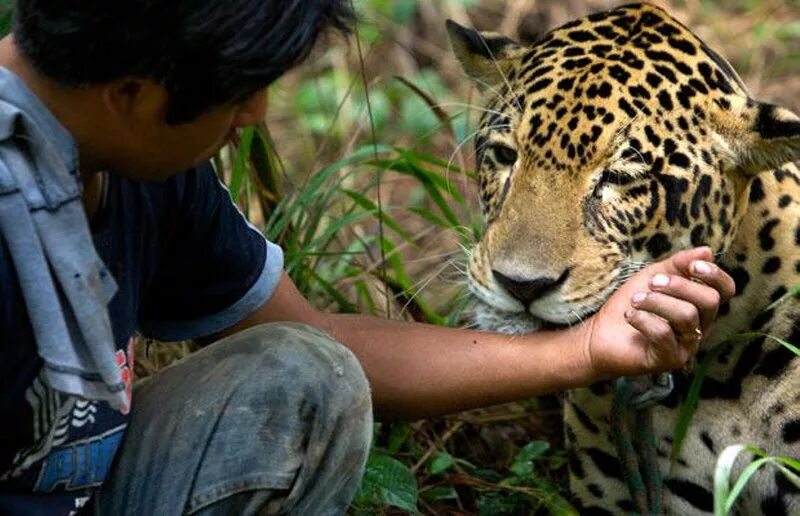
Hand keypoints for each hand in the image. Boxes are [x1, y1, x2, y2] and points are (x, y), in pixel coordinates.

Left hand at [579, 247, 735, 378]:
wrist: (600, 333)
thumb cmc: (631, 303)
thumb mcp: (653, 276)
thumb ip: (679, 264)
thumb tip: (707, 251)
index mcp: (699, 305)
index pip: (725, 290)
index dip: (715, 275)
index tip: (692, 266)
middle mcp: (700, 326)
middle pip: (710, 301)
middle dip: (680, 286)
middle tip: (652, 283)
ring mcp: (686, 345)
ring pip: (687, 316)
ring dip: (656, 302)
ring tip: (635, 300)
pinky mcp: (669, 360)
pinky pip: (664, 334)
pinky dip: (644, 320)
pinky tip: (630, 316)